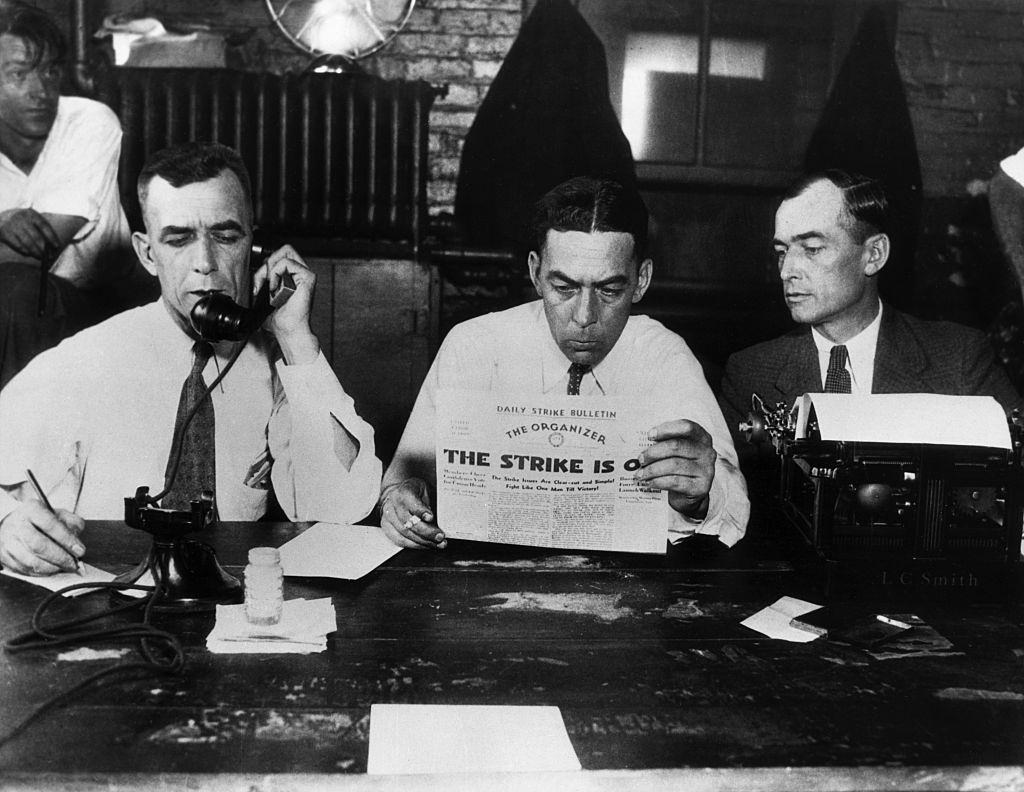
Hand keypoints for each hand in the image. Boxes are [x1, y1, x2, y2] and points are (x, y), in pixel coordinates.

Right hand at [0, 208, 60, 259]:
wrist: (0, 218)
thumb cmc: (21, 221)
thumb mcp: (30, 219)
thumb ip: (40, 228)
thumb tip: (54, 246)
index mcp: (31, 214)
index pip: (44, 226)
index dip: (51, 237)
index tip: (57, 246)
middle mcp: (21, 218)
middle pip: (36, 236)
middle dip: (44, 248)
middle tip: (49, 257)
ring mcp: (12, 225)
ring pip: (27, 242)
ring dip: (35, 252)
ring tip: (40, 257)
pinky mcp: (4, 233)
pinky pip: (17, 245)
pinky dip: (24, 251)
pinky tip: (28, 254)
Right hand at [0, 502, 85, 574]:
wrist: (14, 523)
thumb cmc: (41, 520)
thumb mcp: (59, 514)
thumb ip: (72, 523)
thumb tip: (77, 541)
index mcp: (32, 509)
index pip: (50, 525)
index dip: (67, 540)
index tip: (80, 551)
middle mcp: (17, 524)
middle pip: (39, 546)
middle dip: (60, 558)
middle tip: (73, 564)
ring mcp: (8, 541)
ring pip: (30, 561)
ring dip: (51, 568)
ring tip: (64, 568)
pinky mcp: (3, 556)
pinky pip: (23, 570)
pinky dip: (40, 573)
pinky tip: (51, 570)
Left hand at [252, 244, 318, 363]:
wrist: (288, 330)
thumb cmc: (278, 318)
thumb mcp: (264, 296)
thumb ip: (261, 282)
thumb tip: (252, 272)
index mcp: (292, 276)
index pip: (279, 255)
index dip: (265, 265)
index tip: (258, 284)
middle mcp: (300, 273)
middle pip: (284, 249)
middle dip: (268, 262)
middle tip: (263, 281)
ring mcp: (305, 274)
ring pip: (285, 252)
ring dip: (271, 269)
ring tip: (271, 287)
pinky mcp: (308, 277)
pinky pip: (287, 262)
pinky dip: (276, 273)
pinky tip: (276, 288)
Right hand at [379, 478, 445, 549]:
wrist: (400, 493)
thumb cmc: (416, 492)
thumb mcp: (427, 490)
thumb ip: (432, 502)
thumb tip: (444, 517)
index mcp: (403, 492)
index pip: (410, 502)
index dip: (420, 511)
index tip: (431, 517)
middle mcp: (392, 504)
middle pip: (408, 522)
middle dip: (426, 532)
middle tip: (440, 536)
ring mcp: (388, 517)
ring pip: (404, 534)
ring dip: (423, 542)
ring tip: (438, 544)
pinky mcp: (387, 528)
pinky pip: (400, 541)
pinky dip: (416, 545)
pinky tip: (427, 545)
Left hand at [637, 419, 716, 518]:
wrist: (689, 494)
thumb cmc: (679, 467)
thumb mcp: (676, 452)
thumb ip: (666, 443)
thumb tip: (642, 445)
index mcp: (702, 438)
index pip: (687, 427)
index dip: (667, 429)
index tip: (649, 435)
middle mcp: (707, 452)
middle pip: (676, 446)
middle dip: (654, 452)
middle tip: (640, 459)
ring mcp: (706, 470)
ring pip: (674, 465)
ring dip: (652, 470)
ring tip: (640, 474)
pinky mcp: (701, 487)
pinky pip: (675, 482)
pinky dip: (658, 481)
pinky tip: (649, 483)